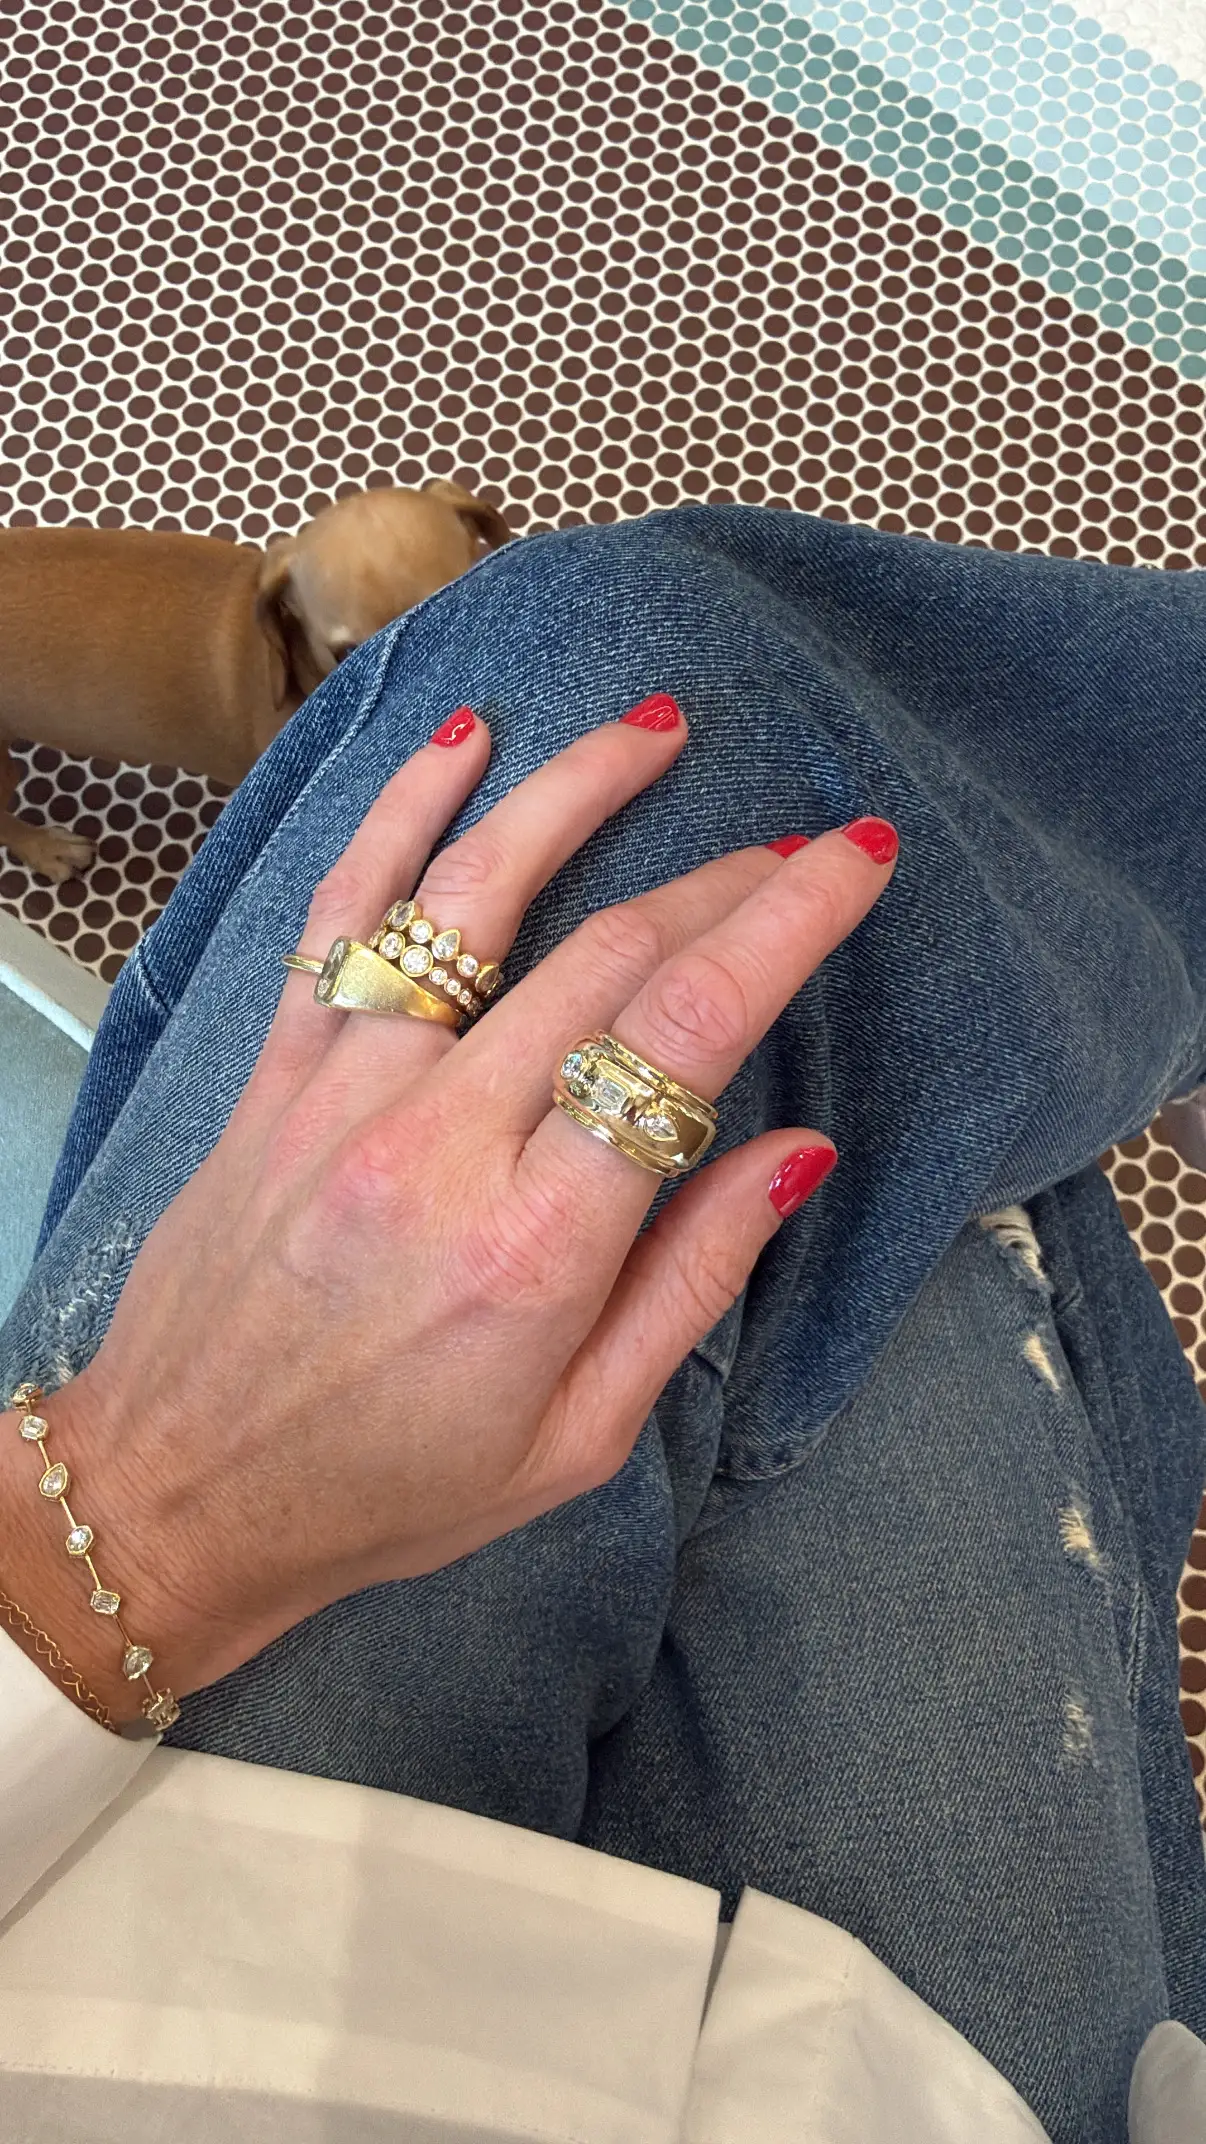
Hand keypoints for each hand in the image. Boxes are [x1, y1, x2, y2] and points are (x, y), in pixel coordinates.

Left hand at [26, 699, 897, 1712]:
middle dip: (723, 880)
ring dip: (577, 794)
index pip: (685, 1037)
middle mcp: (439, 1146)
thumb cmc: (390, 1486)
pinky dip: (402, 812)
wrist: (179, 1494)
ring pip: (475, 896)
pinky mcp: (277, 1074)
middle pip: (607, 955)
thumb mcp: (580, 1437)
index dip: (785, 927)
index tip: (854, 862)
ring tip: (656, 729)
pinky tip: (463, 741)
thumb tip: (798, 1151)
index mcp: (536, 1248)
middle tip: (797, 845)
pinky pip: (343, 913)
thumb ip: (693, 1282)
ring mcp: (343, 1094)